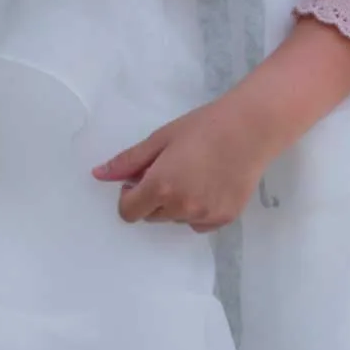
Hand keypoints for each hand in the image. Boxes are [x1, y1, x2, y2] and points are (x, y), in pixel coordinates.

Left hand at [92, 100, 270, 231]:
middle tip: (171, 168)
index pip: (128, 212)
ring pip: (175, 219)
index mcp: (160, 187)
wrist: (251, 128)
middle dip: (153, 197)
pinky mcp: (224, 218)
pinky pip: (199, 222)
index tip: (142, 176)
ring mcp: (204, 216)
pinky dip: (198, 210)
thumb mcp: (161, 138)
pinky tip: (211, 183)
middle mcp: (180, 208)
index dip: (130, 194)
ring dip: (175, 204)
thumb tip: (98, 175)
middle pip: (151, 216)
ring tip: (195, 172)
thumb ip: (129, 161)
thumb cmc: (204, 126)